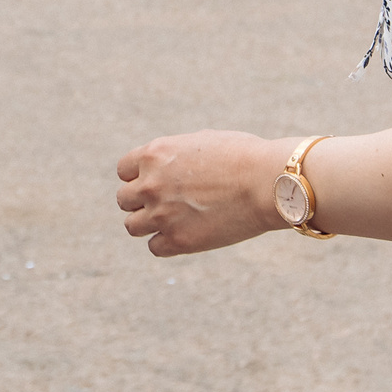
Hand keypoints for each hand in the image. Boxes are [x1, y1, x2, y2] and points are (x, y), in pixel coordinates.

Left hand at [116, 130, 291, 255]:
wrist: (267, 181)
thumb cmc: (243, 156)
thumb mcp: (200, 142)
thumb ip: (174, 156)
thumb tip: (164, 167)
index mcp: (153, 155)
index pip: (123, 171)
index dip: (138, 176)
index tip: (154, 182)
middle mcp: (150, 184)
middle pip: (124, 200)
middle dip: (140, 201)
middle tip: (163, 203)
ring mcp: (162, 214)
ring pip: (132, 226)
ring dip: (148, 224)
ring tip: (170, 221)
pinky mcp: (179, 241)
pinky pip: (154, 248)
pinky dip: (166, 244)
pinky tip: (184, 235)